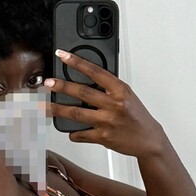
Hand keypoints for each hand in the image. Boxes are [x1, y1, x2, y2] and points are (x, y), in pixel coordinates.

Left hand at [43, 49, 165, 158]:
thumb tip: (87, 79)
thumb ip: (109, 88)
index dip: (77, 62)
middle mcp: (114, 104)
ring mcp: (107, 121)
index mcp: (120, 90)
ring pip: (76, 114)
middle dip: (61, 86)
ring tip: (45, 106)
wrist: (149, 141)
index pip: (95, 71)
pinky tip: (69, 131)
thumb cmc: (138, 117)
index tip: (63, 55)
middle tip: (48, 83)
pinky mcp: (103, 137)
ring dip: (58, 109)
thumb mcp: (127, 96)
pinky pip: (81, 134)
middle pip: (82, 92)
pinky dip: (73, 133)